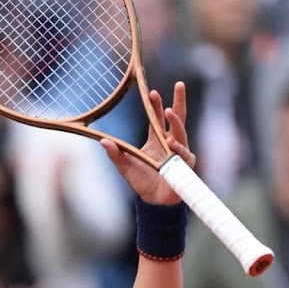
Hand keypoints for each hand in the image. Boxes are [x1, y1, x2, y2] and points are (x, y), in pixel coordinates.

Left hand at [101, 81, 195, 205]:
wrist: (154, 202)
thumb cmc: (142, 182)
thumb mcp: (125, 167)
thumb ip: (115, 154)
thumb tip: (102, 141)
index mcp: (156, 140)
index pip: (157, 119)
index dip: (156, 105)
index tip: (152, 92)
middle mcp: (170, 143)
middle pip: (177, 118)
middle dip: (179, 101)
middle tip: (179, 85)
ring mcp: (180, 152)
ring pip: (181, 133)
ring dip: (175, 122)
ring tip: (168, 112)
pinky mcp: (185, 165)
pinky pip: (184, 154)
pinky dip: (178, 148)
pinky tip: (172, 142)